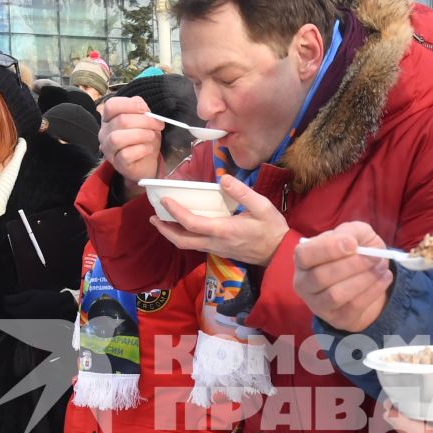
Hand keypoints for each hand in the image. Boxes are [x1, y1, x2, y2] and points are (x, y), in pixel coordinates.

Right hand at [98, 95, 164, 190]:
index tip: (145, 109)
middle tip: (158, 125)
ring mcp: (108, 149)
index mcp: (110, 118)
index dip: (129, 105)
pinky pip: (125, 154)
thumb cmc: (144, 139)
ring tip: (151, 137)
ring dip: (140, 135)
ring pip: (117, 138)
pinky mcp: (117, 163)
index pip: (111, 105)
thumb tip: (143, 108)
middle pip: (120, 121)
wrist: (146, 162)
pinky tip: (148, 149)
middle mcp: (105, 132)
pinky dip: (141, 150)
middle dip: (144, 121)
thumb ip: (142, 111)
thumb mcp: (145, 121)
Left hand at [150, 176, 288, 265]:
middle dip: (164, 229)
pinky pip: (195, 245)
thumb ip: (243, 192)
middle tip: (153, 216)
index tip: (164, 200)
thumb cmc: (272, 229)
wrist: (279, 254)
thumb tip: (224, 178)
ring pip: (187, 245)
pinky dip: (184, 236)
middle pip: (181, 240)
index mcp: (223, 230)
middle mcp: (215, 242)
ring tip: (162, 221)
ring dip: (172, 234)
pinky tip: (183, 226)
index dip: (175, 212)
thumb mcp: (262, 207)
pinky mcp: (218, 251)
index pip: (191, 223)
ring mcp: (216, 249)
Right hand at [295, 222, 392, 331]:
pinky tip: (384, 278)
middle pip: (321, 277)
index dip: (328, 249)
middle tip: (376, 257)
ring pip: (336, 295)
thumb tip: (350, 242)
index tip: (353, 243)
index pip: (304, 255)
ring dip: (364, 280)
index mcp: (302, 259)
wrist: (365, 277)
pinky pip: (353, 307)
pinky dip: (373, 291)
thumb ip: (350, 232)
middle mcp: (303, 283)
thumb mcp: (353, 233)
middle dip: (352, 265)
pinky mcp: (336, 318)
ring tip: (382, 267)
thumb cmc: (353, 252)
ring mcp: (317, 304)